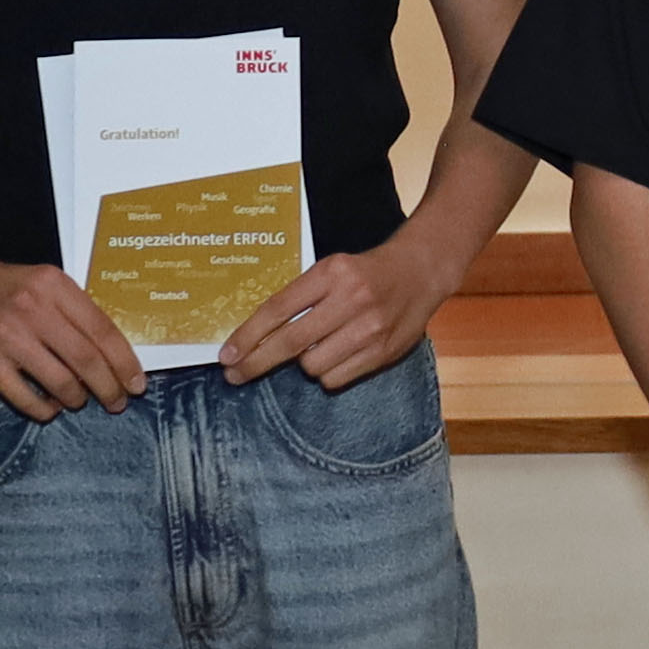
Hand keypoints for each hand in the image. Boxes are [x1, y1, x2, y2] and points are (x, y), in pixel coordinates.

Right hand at [0, 246, 143, 419]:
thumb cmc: (4, 286)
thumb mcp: (44, 283)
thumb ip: (75, 311)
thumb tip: (114, 355)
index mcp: (55, 286)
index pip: (104, 331)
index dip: (126, 363)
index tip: (137, 384)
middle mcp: (33, 308)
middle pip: (87, 360)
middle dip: (109, 389)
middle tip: (117, 403)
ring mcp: (7, 336)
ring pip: (61, 382)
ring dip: (77, 400)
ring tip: (79, 402)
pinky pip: (25, 398)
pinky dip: (44, 410)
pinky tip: (49, 407)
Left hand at [220, 236, 452, 390]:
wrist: (420, 273)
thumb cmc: (365, 273)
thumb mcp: (331, 269)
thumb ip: (300, 296)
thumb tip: (256, 336)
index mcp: (331, 274)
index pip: (279, 309)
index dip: (248, 335)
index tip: (227, 354)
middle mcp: (351, 301)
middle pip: (290, 342)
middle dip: (256, 363)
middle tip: (234, 375)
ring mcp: (369, 329)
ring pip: (313, 366)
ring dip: (304, 363)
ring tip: (316, 348)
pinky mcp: (383, 353)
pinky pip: (336, 378)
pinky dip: (327, 373)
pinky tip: (337, 356)